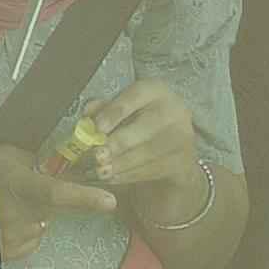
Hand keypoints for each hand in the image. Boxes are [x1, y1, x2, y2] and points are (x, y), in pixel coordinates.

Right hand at [0, 146, 116, 263]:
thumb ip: (32, 162)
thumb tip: (59, 167)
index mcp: (17, 186)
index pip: (57, 192)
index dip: (85, 197)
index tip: (110, 201)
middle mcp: (21, 215)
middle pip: (54, 207)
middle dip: (48, 198)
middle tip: (21, 189)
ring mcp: (18, 238)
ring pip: (42, 223)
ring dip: (32, 214)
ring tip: (1, 206)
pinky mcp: (13, 253)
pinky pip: (31, 238)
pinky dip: (22, 229)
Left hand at [87, 79, 201, 196]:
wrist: (173, 142)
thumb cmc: (138, 118)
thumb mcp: (123, 107)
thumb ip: (103, 108)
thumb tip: (86, 117)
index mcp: (155, 90)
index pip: (134, 96)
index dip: (114, 112)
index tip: (96, 128)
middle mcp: (173, 111)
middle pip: (142, 129)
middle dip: (116, 144)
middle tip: (95, 155)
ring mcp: (181, 138)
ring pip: (145, 154)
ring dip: (118, 165)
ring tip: (97, 171)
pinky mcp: (182, 162)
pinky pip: (150, 170)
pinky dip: (127, 175)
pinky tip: (110, 178)